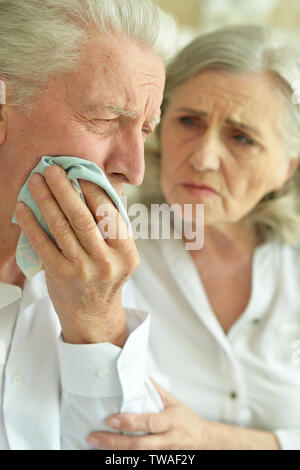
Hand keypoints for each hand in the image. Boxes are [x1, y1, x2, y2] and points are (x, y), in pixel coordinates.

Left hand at [15, 165, 138, 344]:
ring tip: (37, 181)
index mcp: (126, 251)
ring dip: (46, 200)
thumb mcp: (119, 255)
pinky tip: (24, 208)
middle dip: (65, 189)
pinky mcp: (60, 276)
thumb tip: (91, 187)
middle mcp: (106, 261)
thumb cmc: (105, 278)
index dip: (92, 188)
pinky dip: (31, 223)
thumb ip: (111, 227)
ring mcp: (82, 270)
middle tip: (52, 169)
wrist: (93, 315)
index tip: (78, 170)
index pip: (108, 212)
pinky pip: (42, 243)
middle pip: (82, 217)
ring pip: (61, 227)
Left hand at [87, 381, 209, 449]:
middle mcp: (167, 440)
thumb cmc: (185, 419)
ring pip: (138, 456)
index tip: (111, 419)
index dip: (129, 422)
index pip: (148, 422)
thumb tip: (138, 373)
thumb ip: (155, 390)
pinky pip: (142, 462)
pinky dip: (125, 459)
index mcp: (170, 421)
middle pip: (139, 445)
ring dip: (115, 453)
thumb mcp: (173, 402)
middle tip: (93, 437)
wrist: (204, 441)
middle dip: (114, 442)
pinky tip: (110, 454)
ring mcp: (164, 454)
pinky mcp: (162, 461)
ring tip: (96, 447)